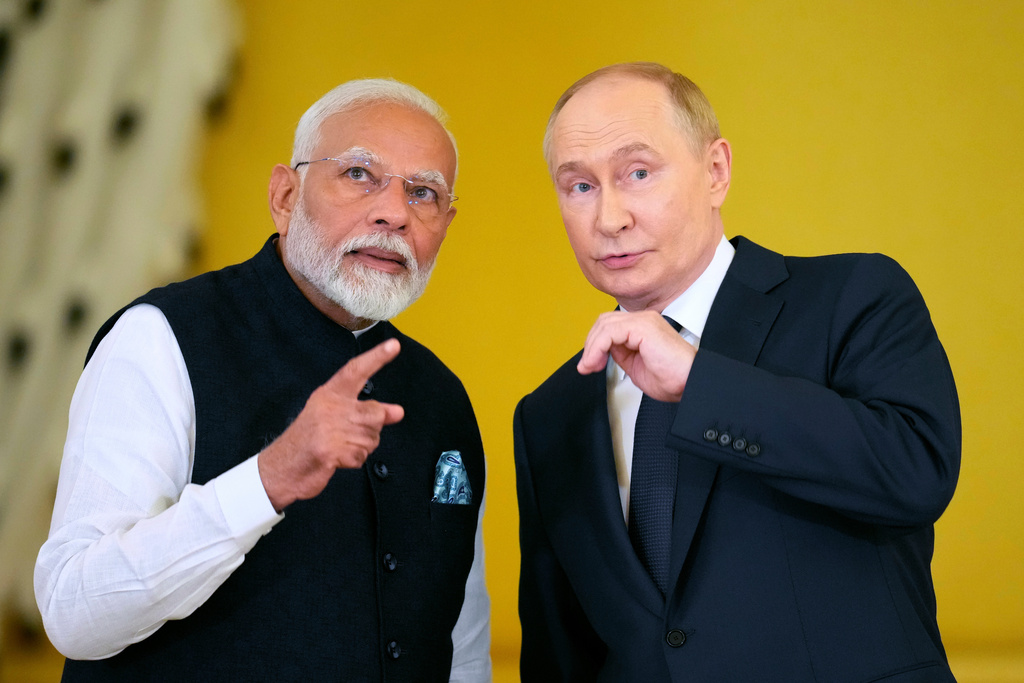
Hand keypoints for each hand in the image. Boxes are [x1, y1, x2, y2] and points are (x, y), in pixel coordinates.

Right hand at [258, 338, 404, 510]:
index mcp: (329, 394)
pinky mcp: (329, 451)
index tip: (395, 345)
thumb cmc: (308, 441)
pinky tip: (337, 459)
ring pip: (372, 437)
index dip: (376, 358)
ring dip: (362, 447)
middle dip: (371, 429)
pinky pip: (360, 457)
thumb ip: (366, 413)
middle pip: (375, 413)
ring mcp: (328, 429)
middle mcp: (330, 407)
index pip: (356, 371)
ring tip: (339, 447)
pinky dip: (353, 461)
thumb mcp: (335, 419)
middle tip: (349, 436)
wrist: (281, 469)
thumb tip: (398, 412)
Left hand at [577, 310, 695, 401]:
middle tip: (587, 366)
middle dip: (591, 345)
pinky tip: (597, 361)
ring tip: (591, 366)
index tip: (590, 365)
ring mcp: (644, 321)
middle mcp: (644, 320)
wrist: (690, 383)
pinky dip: (598, 347)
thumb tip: (603, 351)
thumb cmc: (672, 378)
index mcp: (644, 328)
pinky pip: (610, 332)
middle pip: (604, 322)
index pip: (610, 326)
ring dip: (592, 347)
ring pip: (604, 325)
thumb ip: (620, 353)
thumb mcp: (635, 365)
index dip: (595, 344)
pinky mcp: (644, 327)